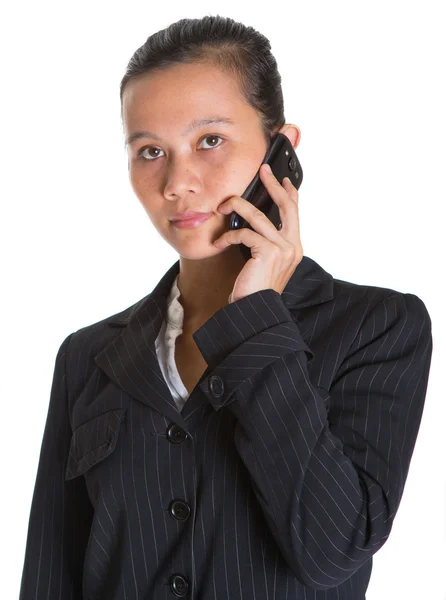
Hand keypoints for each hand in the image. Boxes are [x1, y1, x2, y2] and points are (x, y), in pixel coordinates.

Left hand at [213, 163, 302, 302]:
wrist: (254, 310)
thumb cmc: (254, 290)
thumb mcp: (263, 263)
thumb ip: (264, 244)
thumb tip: (250, 224)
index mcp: (294, 248)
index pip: (294, 214)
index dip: (289, 194)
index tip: (282, 180)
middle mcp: (293, 247)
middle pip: (286, 205)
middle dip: (273, 185)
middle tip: (263, 170)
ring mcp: (283, 249)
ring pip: (259, 216)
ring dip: (237, 207)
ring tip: (223, 206)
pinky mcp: (268, 252)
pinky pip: (244, 233)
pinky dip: (228, 235)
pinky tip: (220, 242)